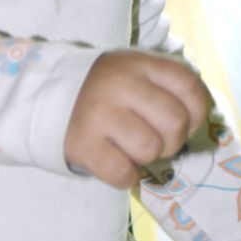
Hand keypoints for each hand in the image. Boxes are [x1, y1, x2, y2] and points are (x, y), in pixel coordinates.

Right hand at [64, 49, 212, 189]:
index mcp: (137, 64)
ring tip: (130, 147)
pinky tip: (116, 162)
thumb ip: (166, 87)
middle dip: (172, 140)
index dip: (196, 110)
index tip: (185, 120)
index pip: (188, 85)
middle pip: (175, 122)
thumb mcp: (133, 72)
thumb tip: (196, 120)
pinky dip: (126, 176)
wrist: (43, 96)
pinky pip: (124, 173)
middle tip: (155, 139)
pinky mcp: (83, 144)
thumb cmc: (102, 89)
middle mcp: (120, 85)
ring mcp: (100, 114)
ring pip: (151, 149)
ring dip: (145, 157)